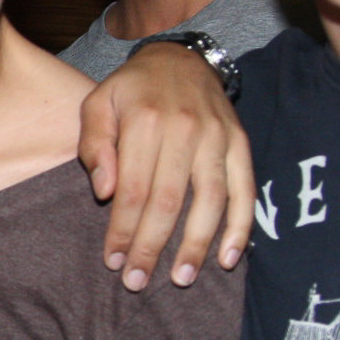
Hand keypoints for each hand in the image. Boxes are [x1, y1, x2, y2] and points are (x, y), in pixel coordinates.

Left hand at [77, 43, 253, 289]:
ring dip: (196, 245)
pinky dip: (240, 227)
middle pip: (169, 201)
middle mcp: (184, 130)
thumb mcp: (98, 103)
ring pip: (209, 201)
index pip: (133, 189)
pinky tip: (227, 257)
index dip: (123, 230)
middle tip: (137, 281)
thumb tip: (105, 193)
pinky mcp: (240, 144)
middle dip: (152, 247)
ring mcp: (217, 138)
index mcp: (145, 121)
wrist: (180, 58)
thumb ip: (94, 145)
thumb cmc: (132, 90)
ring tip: (181, 278)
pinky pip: (245, 190)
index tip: (113, 261)